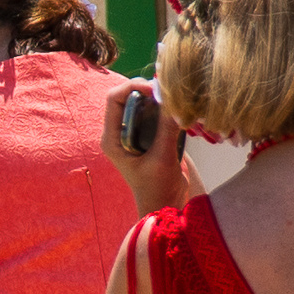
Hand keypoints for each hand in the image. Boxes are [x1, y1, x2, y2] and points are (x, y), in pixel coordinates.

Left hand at [104, 82, 180, 210]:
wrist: (166, 205)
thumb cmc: (157, 188)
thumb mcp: (162, 159)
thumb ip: (166, 130)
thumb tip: (174, 102)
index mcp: (113, 138)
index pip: (114, 99)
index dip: (133, 87)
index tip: (155, 88)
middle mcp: (120, 132)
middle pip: (129, 96)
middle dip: (148, 89)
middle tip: (170, 91)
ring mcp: (135, 132)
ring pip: (144, 101)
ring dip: (159, 97)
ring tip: (177, 99)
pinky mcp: (150, 134)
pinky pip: (156, 111)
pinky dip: (167, 107)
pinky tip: (180, 109)